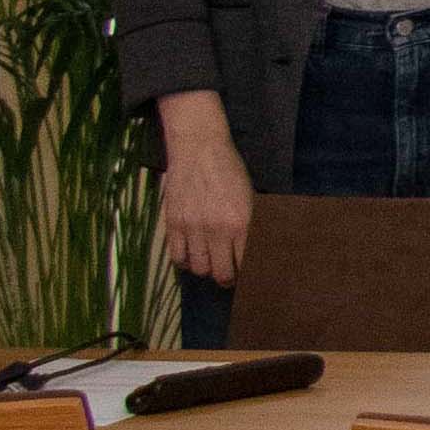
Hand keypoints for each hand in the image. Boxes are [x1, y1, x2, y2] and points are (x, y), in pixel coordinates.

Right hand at [156, 93, 253, 288]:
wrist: (199, 150)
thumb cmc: (230, 171)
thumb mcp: (250, 197)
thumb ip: (251, 224)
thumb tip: (256, 249)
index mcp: (242, 222)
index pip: (247, 263)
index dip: (249, 274)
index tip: (250, 277)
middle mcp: (217, 229)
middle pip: (222, 273)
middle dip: (228, 279)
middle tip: (230, 277)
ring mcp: (193, 228)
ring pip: (199, 268)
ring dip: (207, 270)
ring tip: (211, 265)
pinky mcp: (173, 224)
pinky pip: (177, 257)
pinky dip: (185, 262)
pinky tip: (191, 257)